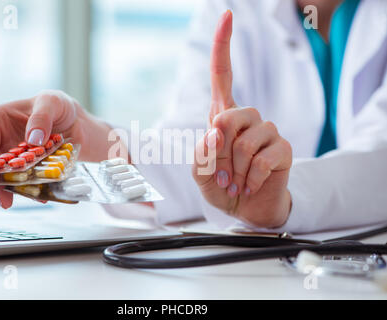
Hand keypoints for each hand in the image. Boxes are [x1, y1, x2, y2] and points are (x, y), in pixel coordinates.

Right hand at [0, 90, 113, 208]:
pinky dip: (35, 188)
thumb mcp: (51, 102)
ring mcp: (17, 157)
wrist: (77, 120)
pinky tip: (42, 195)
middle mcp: (3, 140)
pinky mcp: (31, 168)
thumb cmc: (58, 105)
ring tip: (26, 199)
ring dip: (17, 189)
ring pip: (11, 176)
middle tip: (5, 201)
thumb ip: (42, 117)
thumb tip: (33, 140)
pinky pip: (30, 179)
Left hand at [192, 11, 292, 228]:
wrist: (243, 210)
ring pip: (246, 141)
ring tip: (236, 182)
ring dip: (235, 169)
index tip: (227, 15)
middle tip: (222, 174)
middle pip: (231, 114)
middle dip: (221, 150)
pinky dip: (251, 178)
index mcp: (222, 116)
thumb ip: (201, 152)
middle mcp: (247, 118)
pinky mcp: (283, 149)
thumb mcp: (199, 172)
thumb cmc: (220, 186)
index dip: (223, 46)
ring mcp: (268, 132)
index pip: (222, 75)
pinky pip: (265, 158)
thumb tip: (217, 130)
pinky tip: (250, 185)